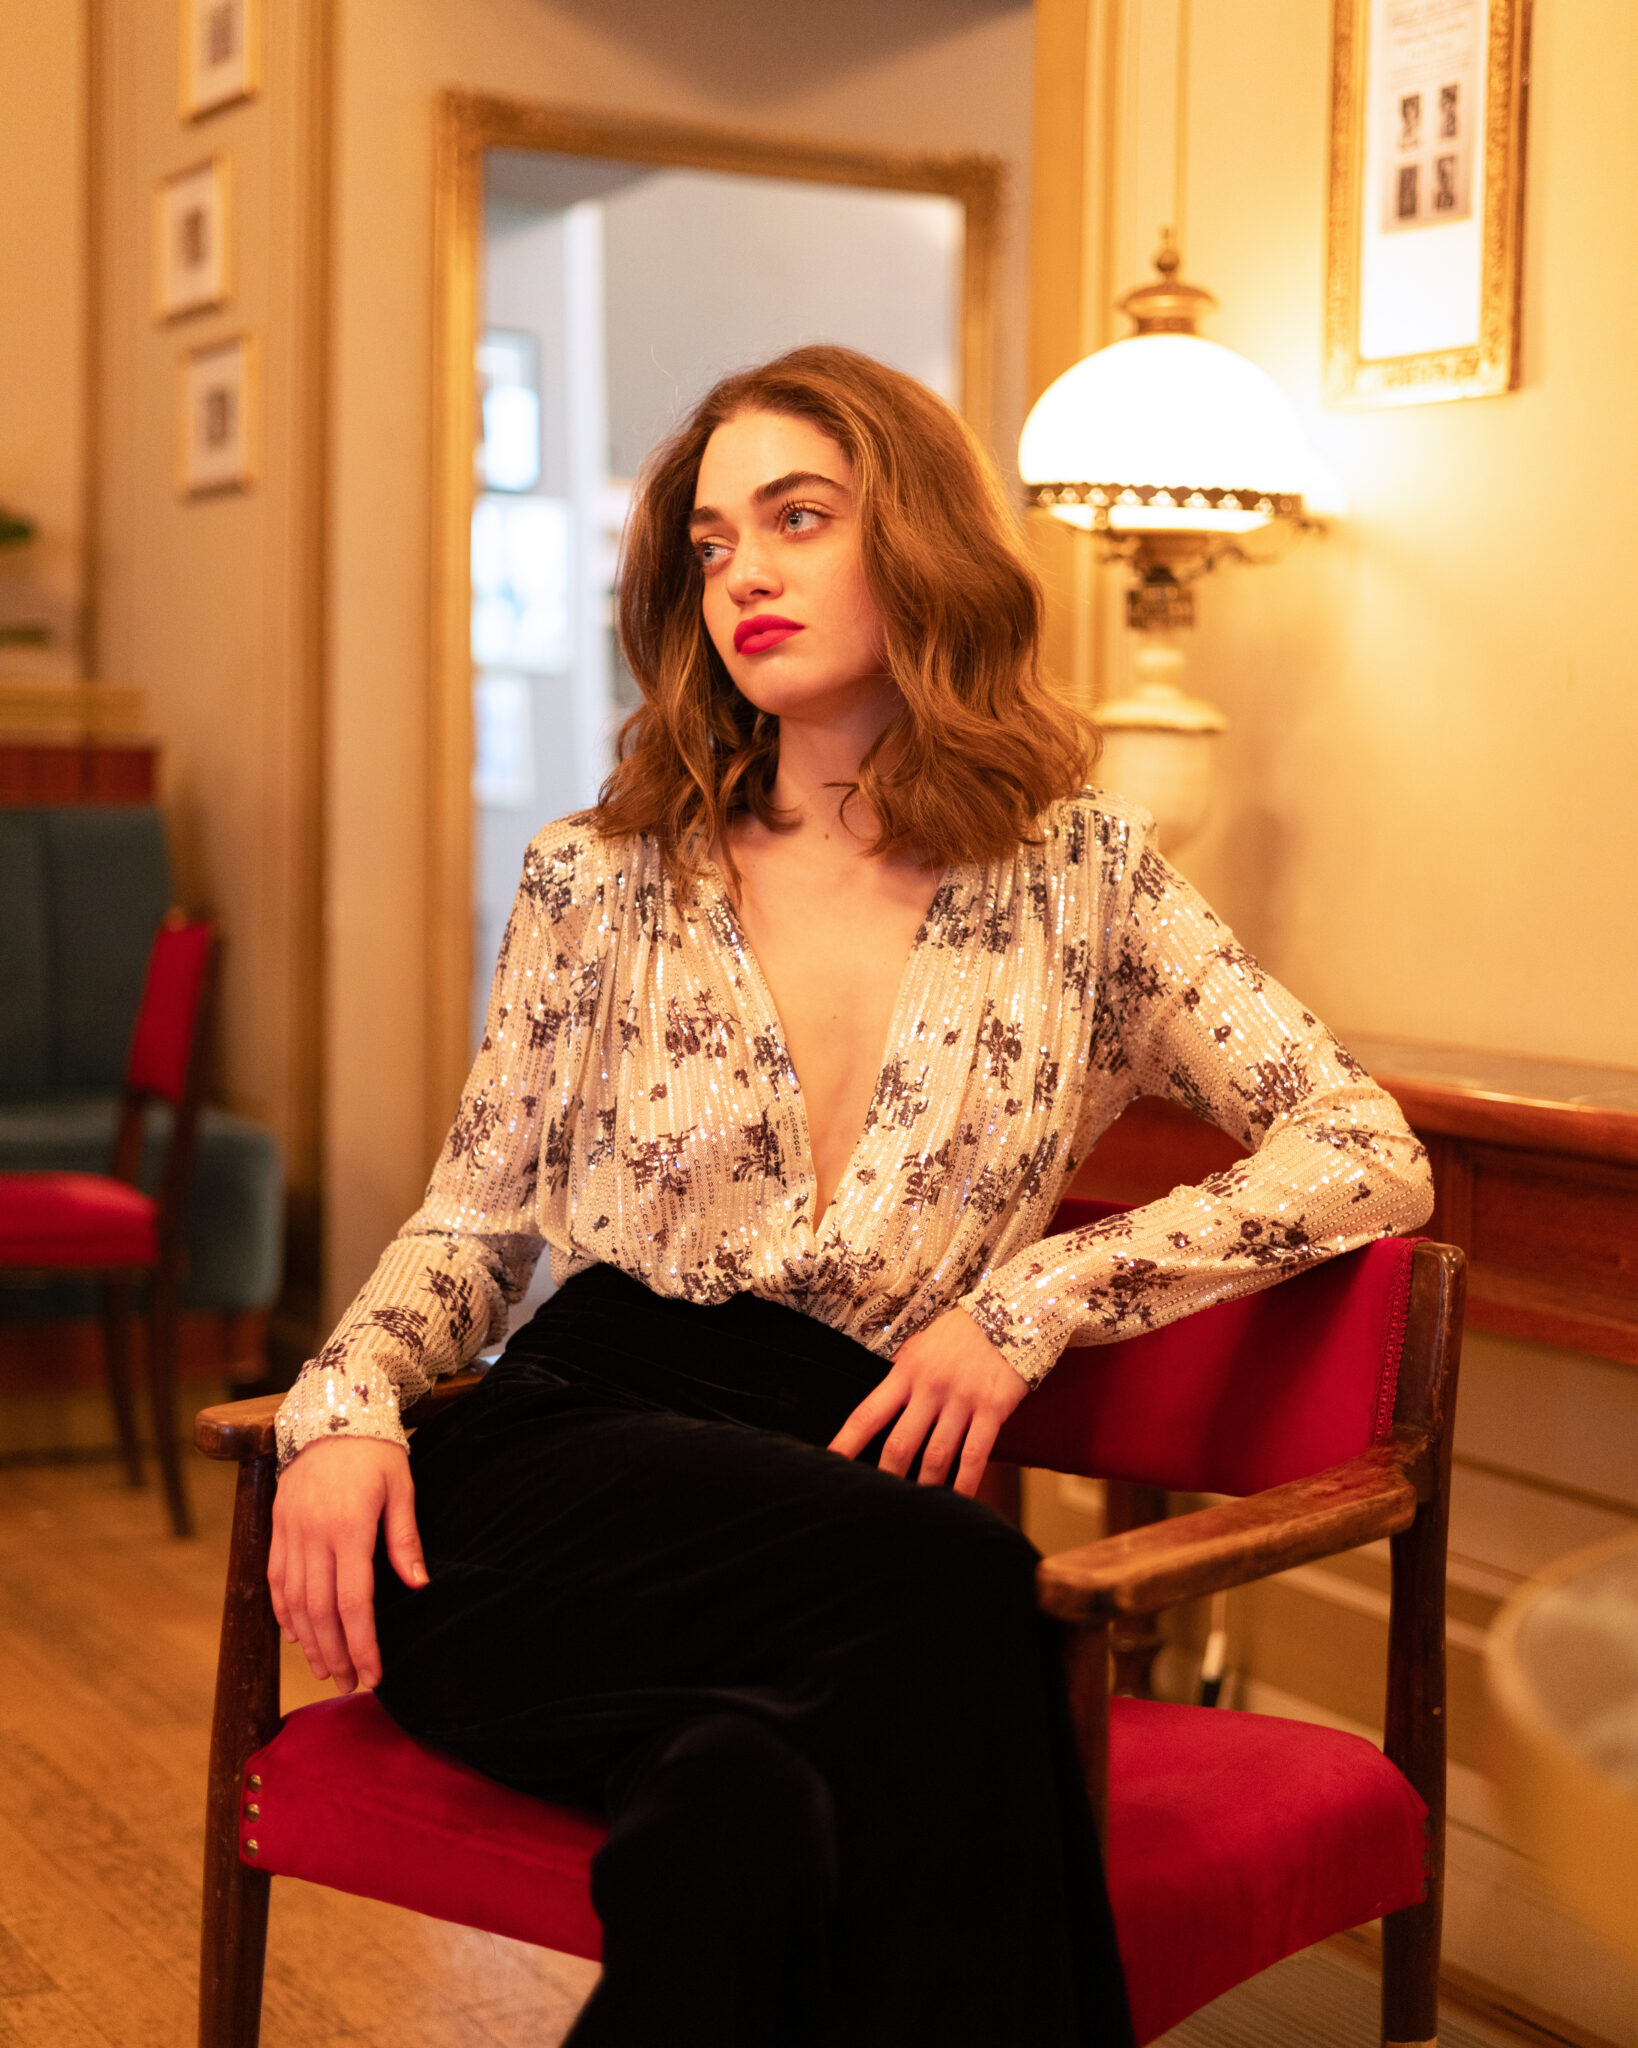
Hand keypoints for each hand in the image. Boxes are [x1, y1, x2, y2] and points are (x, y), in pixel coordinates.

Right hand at [269, 1436, 426, 1693]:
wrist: (329, 1412)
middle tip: (349, 1684)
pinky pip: (275, 1579)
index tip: (373, 1675)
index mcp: (348, 1528)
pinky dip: (284, 1613)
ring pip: (293, 1601)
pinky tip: (297, 1635)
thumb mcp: (401, 1487)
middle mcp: (312, 1534)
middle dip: (335, 1653)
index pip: (354, 1601)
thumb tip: (418, 1585)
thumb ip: (404, 1538)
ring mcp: (289, 1531)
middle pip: (319, 1610)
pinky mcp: (275, 1526)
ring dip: (308, 1641)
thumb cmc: (375, 1451)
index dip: (362, 1643)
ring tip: (325, 1669)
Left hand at [828, 1307, 1027, 1497]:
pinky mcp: (992, 1410)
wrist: (1010, 1313)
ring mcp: (961, 1400)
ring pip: (936, 1456)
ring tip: (914, 1511)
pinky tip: (958, 1502)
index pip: (868, 1414)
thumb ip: (901, 1373)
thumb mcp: (921, 1344)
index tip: (829, 1463)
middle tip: (876, 1502)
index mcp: (906, 1372)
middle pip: (900, 1444)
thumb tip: (882, 1403)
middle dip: (885, 1477)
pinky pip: (975, 1456)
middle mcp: (930, 1388)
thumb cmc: (961, 1332)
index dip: (846, 1442)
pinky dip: (965, 1484)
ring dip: (923, 1487)